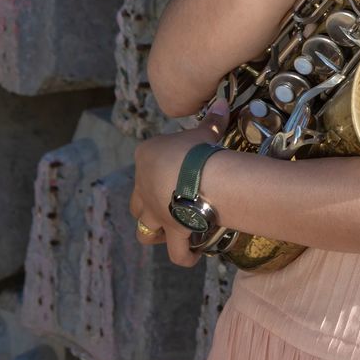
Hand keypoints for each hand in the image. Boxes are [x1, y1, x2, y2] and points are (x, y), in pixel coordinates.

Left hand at [129, 98, 230, 267]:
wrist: (195, 176)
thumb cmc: (195, 148)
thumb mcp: (204, 132)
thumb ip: (211, 120)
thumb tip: (223, 103)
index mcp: (146, 158)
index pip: (147, 162)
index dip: (161, 167)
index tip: (181, 165)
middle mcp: (143, 188)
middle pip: (136, 204)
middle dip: (148, 207)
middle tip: (170, 204)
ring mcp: (155, 213)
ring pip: (144, 231)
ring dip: (155, 234)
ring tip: (173, 231)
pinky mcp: (171, 231)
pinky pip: (176, 251)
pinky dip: (184, 256)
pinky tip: (193, 255)